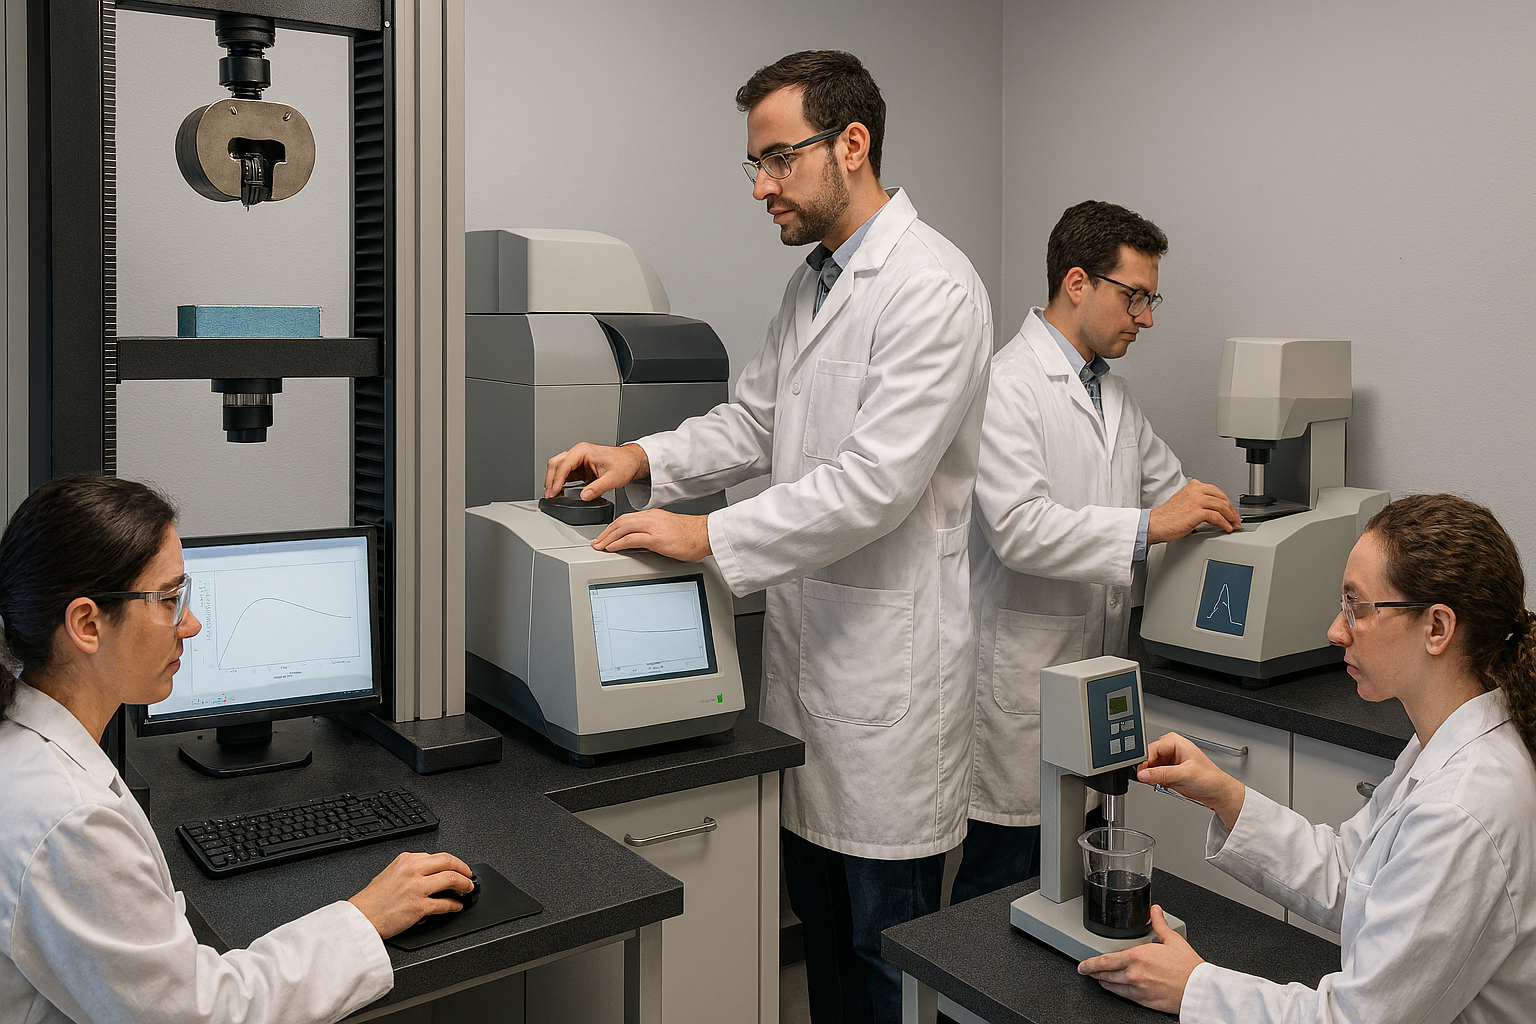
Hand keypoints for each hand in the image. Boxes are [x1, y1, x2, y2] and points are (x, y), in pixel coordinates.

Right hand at [347, 851, 476, 937]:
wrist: (360, 918)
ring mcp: (418, 888)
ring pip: (452, 880)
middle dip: (464, 869)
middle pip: (449, 862)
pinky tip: (456, 906)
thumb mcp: (390, 872)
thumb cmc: (371, 900)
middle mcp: (414, 870)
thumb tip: (428, 870)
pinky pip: (445, 903)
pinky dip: (455, 905)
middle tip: (469, 875)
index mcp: (407, 860)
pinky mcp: (420, 906)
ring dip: (464, 885)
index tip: (458, 867)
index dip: (453, 862)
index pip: (438, 855)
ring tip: (467, 889)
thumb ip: (410, 868)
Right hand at [544, 443, 649, 501]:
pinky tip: (559, 492)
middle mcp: (578, 453)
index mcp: (584, 451)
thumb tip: (584, 496)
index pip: (564, 465)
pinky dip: (559, 482)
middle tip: (550, 495)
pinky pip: (564, 473)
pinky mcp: (578, 467)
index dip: (557, 480)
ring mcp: (577, 459)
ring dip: (553, 480)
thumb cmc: (624, 464)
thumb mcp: (613, 478)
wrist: (630, 462)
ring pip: (557, 467)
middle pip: (556, 464)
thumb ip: (598, 488)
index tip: (554, 492)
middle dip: (550, 480)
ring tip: (552, 495)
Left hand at [592, 510, 710, 561]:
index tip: (605, 535)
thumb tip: (641, 544)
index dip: (613, 527)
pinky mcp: (657, 538)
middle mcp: (651, 518)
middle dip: (606, 532)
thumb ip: (653, 534)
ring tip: (600, 545)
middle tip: (597, 541)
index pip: (627, 518)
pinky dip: (619, 542)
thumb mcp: (668, 530)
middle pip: (621, 521)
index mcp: (653, 515)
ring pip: (623, 528)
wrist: (706, 534)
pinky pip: (632, 538)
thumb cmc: (692, 535)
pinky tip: (612, 547)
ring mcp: (653, 527)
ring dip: (608, 537)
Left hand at [1077, 906, 1202, 1012]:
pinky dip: (1116, 991)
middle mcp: (1135, 973)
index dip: (1091, 963)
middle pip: (1106, 974)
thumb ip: (1159, 924)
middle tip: (1085, 970)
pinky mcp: (1144, 1001)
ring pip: (1113, 986)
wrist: (1200, 989)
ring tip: (1099, 978)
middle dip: (1093, 972)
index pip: (1106, 960)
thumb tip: (1155, 910)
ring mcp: (1138, 989)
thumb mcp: (1173, 940)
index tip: (1083, 964)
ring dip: (1104, 981)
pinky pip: (1124, 996)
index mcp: (1138, 956)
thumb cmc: (1189, 967)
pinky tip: (1115, 989)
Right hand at [1136, 732, 1245, 830]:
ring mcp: (1168, 761)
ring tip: (1164, 782)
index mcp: (1175, 742)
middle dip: (1148, 770)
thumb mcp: (1184, 775)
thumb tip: (1143, 773)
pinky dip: (1155, 781)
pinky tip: (1165, 784)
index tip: (1140, 772)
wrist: (1218, 793)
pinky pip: (1153, 775)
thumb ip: (1161, 774)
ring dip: (1152, 776)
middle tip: (1152, 779)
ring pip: (1149, 767)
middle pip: (1148, 758)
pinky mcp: (1167, 771)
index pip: (1151, 748)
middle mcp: (1170, 749)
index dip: (1144, 761)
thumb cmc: (1210, 778)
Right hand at [1148, 480, 1239, 543]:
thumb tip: (1214, 511)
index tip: (1231, 511)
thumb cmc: (1167, 517)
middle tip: (1236, 519)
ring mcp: (1197, 500)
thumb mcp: (1185, 502)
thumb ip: (1198, 501)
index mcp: (1193, 486)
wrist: (1155, 524)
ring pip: (1222, 507)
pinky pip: (1217, 517)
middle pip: (1222, 498)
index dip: (1227, 502)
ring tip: (1234, 525)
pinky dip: (1225, 523)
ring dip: (1231, 517)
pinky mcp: (1197, 511)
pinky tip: (1227, 528)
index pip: (1217, 491)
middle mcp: (1196, 490)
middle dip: (1232, 510)